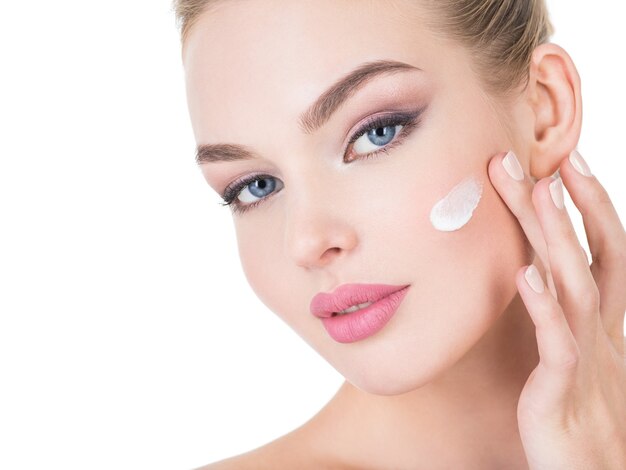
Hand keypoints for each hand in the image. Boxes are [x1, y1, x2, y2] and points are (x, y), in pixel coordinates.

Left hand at [488, 149, 625, 468]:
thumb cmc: (575, 415)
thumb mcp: (572, 356)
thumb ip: (560, 316)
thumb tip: (537, 275)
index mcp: (603, 322)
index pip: (603, 251)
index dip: (589, 208)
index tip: (563, 166)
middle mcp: (602, 331)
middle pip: (590, 254)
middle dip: (570, 205)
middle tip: (543, 158)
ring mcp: (586, 357)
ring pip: (577, 284)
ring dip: (558, 236)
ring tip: (540, 192)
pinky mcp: (563, 388)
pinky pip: (558, 340)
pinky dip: (545, 304)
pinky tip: (526, 274)